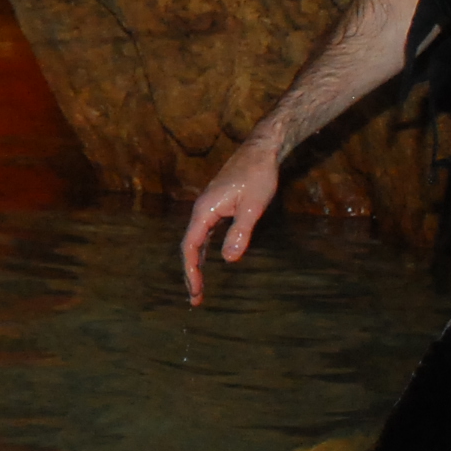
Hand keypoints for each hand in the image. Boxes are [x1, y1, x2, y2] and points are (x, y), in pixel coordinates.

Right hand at [180, 134, 282, 304]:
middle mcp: (202, 210)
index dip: (191, 271)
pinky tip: (208, 260)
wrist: (261, 151)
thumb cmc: (258, 176)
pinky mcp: (217, 206)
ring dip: (196, 264)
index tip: (196, 291)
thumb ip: (240, 232)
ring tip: (199, 286)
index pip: (190, 246)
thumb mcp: (253, 206)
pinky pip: (204, 234)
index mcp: (205, 210)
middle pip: (189, 246)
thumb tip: (228, 260)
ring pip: (196, 241)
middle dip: (190, 273)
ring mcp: (208, 208)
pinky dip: (203, 251)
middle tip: (196, 299)